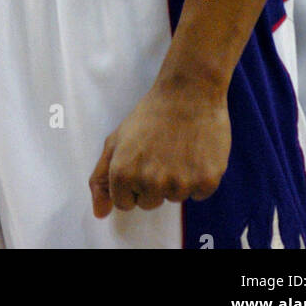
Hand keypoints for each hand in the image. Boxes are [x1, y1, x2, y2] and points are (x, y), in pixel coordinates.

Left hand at [89, 80, 230, 216]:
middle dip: (153, 182)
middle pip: (150, 203)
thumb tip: (99, 214)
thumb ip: (101, 179)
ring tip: (179, 148)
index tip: (141, 160)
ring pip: (175, 198)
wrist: (189, 90)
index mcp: (124, 173)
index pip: (125, 203)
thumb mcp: (116, 140)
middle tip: (161, 151)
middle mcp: (150, 183)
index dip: (132, 182)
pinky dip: (200, 177)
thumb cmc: (151, 114)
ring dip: (177, 178)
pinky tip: (196, 151)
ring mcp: (180, 184)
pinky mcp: (206, 181)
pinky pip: (199, 194)